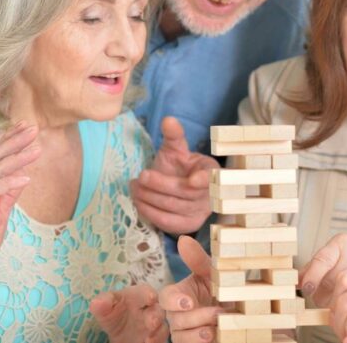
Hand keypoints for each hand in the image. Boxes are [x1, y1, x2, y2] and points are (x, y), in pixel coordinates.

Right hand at [0, 122, 39, 283]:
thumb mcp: (0, 215)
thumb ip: (8, 196)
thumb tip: (22, 178)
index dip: (11, 142)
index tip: (26, 128)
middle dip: (15, 141)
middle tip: (33, 128)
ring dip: (17, 159)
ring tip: (36, 149)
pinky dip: (9, 182)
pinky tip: (25, 178)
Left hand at [90, 283, 168, 342]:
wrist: (120, 334)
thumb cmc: (114, 315)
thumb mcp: (105, 310)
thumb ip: (102, 304)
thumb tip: (97, 302)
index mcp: (139, 296)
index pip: (146, 292)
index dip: (148, 294)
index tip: (150, 298)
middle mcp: (150, 309)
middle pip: (158, 309)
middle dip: (156, 315)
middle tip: (151, 323)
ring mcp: (156, 324)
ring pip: (162, 325)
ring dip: (158, 331)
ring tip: (149, 339)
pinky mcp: (157, 336)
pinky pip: (161, 338)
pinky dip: (157, 340)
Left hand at [132, 116, 217, 233]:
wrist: (176, 190)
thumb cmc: (178, 167)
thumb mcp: (175, 150)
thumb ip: (174, 135)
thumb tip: (168, 120)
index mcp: (211, 171)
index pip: (211, 177)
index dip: (203, 179)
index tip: (192, 179)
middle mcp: (210, 194)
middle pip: (184, 192)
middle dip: (160, 184)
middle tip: (141, 176)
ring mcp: (200, 212)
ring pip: (173, 206)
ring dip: (150, 197)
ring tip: (135, 187)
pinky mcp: (187, 226)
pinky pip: (167, 221)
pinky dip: (149, 211)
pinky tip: (138, 201)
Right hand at [159, 236, 225, 342]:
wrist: (239, 311)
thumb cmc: (221, 288)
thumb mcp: (213, 273)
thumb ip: (198, 259)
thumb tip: (183, 239)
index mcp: (179, 294)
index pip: (166, 297)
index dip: (174, 300)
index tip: (189, 302)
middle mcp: (177, 314)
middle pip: (175, 319)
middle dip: (197, 317)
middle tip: (218, 313)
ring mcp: (184, 332)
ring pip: (180, 337)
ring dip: (199, 333)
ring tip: (216, 328)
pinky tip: (215, 337)